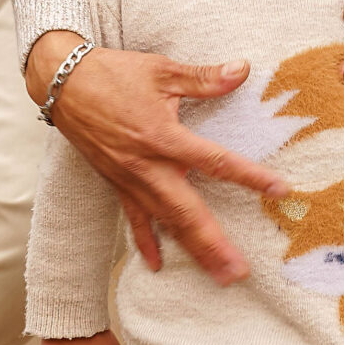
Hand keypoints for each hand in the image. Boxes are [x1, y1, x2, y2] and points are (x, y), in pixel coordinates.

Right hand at [26, 31, 288, 285]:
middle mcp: (148, 166)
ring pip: (166, 223)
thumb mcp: (162, 70)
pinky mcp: (116, 184)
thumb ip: (204, 77)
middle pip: (188, 211)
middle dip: (215, 243)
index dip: (250, 177)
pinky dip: (146, 243)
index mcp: (164, 136)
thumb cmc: (114, 73)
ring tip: (217, 275)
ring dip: (192, 250)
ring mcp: (130, 180)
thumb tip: (242, 69)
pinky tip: (157, 265)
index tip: (279, 190)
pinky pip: (134, 219)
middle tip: (239, 270)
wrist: (63, 84)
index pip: (215, 162)